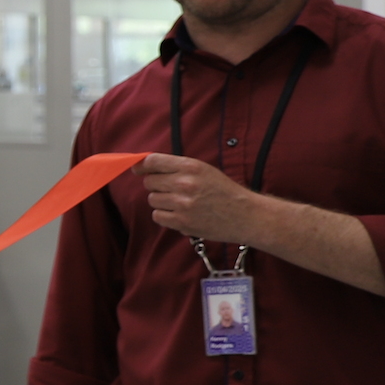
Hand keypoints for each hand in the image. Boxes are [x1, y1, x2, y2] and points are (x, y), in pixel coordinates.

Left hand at [138, 153, 263, 244]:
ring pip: (152, 199)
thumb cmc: (224, 191)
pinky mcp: (182, 222)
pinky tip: (181, 214)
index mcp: (191, 167)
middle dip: (157, 185)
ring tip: (182, 203)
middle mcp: (185, 183)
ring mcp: (182, 204)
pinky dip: (165, 216)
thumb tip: (143, 166)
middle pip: (149, 182)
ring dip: (162, 201)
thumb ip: (176, 167)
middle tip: (173, 190)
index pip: (152, 161)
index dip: (142, 165)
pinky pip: (158, 216)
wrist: (246, 216)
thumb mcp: (204, 170)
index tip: (138, 169)